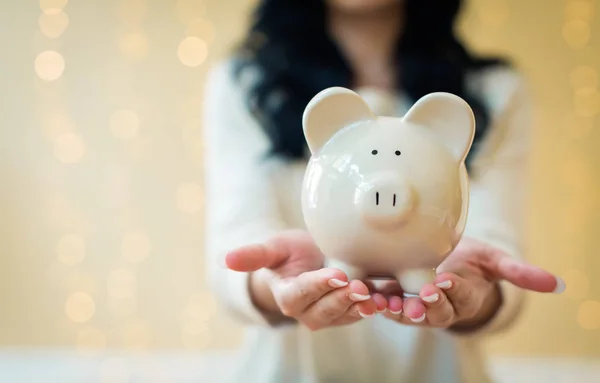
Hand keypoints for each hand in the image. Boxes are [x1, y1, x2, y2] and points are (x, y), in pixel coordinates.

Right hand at [225, 230, 379, 329]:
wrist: (306, 262)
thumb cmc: (287, 254)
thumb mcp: (272, 249)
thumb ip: (253, 255)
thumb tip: (226, 258)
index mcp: (288, 295)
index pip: (301, 294)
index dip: (318, 286)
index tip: (336, 275)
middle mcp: (307, 311)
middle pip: (325, 311)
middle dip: (343, 300)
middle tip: (361, 287)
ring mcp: (330, 314)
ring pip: (346, 315)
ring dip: (363, 307)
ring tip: (380, 296)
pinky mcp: (348, 311)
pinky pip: (363, 312)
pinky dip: (378, 304)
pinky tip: (392, 294)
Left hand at [377, 237, 563, 330]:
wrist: (446, 261)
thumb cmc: (471, 261)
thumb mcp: (494, 261)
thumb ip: (518, 272)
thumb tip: (557, 284)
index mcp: (463, 296)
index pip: (460, 296)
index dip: (453, 290)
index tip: (446, 281)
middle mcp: (439, 305)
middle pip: (434, 311)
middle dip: (428, 305)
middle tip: (422, 295)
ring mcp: (416, 304)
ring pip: (407, 312)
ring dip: (397, 308)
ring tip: (387, 301)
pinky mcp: (395, 298)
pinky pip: (386, 302)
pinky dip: (377, 299)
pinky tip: (367, 291)